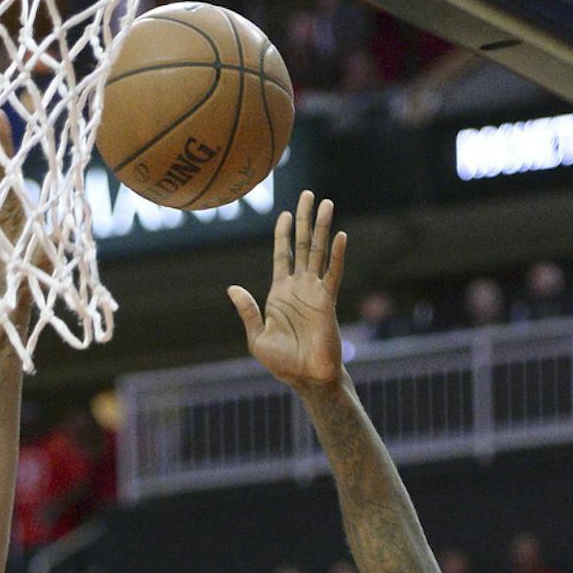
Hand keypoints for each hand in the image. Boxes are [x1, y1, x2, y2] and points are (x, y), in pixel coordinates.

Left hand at [228, 192, 346, 396]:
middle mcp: (298, 287)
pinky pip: (333, 272)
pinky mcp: (328, 300)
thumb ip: (248, 311)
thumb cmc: (282, 363)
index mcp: (279, 293)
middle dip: (304, 219)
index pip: (282, 255)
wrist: (306, 378)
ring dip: (321, 227)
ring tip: (326, 203)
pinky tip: (340, 235)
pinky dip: (337, 254)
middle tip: (308, 194)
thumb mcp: (257, 337)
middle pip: (301, 245)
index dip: (282, 234)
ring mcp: (314, 291)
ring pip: (318, 252)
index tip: (284, 213)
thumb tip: (232, 288)